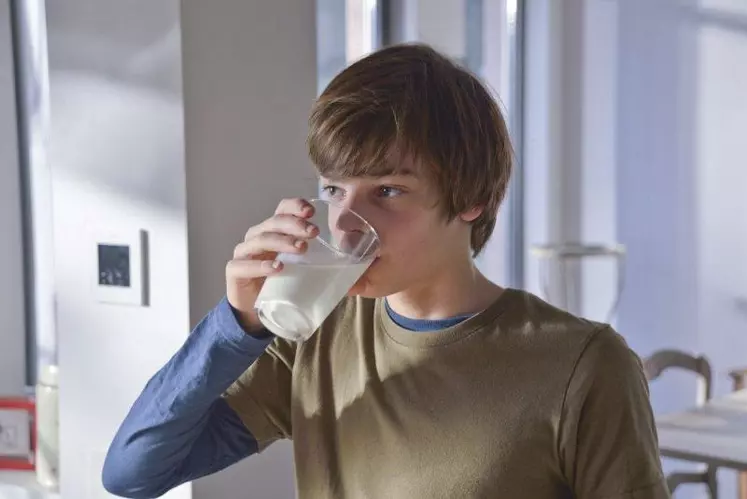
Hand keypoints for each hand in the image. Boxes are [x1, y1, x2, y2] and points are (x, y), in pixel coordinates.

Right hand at [226, 198, 317, 332]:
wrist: (253, 307)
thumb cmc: (280, 282)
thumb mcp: (299, 266)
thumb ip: (317, 259)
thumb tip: (353, 262)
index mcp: (272, 231)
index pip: (282, 210)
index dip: (295, 206)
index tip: (312, 211)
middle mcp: (256, 236)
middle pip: (274, 222)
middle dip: (295, 224)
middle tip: (314, 232)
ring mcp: (243, 252)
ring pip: (261, 239)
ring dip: (282, 242)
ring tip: (302, 249)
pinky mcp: (234, 271)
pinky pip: (245, 265)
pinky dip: (262, 266)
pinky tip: (278, 268)